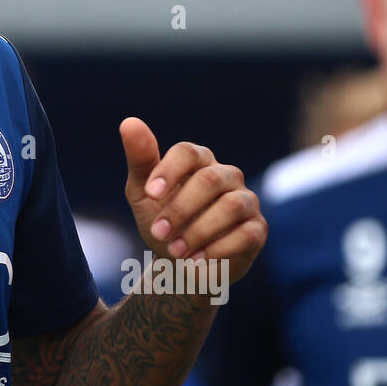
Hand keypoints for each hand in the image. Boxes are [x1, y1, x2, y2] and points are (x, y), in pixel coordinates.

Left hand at [119, 116, 265, 284]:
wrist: (178, 263)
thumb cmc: (160, 219)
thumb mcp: (143, 193)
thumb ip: (140, 159)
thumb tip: (129, 122)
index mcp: (199, 161)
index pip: (189, 153)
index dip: (169, 170)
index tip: (150, 194)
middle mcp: (226, 176)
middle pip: (209, 180)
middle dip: (180, 209)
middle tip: (159, 233)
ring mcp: (246, 201)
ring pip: (231, 206)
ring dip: (199, 231)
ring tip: (175, 251)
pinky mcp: (257, 229)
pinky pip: (247, 233)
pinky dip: (219, 248)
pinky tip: (197, 260)